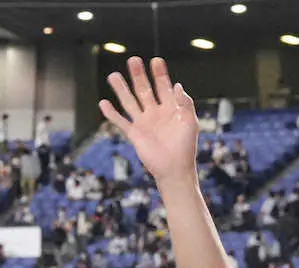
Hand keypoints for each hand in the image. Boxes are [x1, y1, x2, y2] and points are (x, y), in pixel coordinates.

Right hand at [99, 56, 198, 184]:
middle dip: (138, 75)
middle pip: (144, 89)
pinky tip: (103, 103)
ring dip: (121, 89)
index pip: (163, 87)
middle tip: (133, 60)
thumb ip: (185, 103)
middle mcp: (155, 113)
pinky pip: (120, 122)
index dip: (160, 74)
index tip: (156, 60)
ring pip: (129, 101)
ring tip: (113, 75)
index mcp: (170, 109)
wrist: (175, 170)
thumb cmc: (186, 148)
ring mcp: (143, 123)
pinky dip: (111, 113)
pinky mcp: (135, 134)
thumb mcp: (190, 123)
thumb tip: (178, 85)